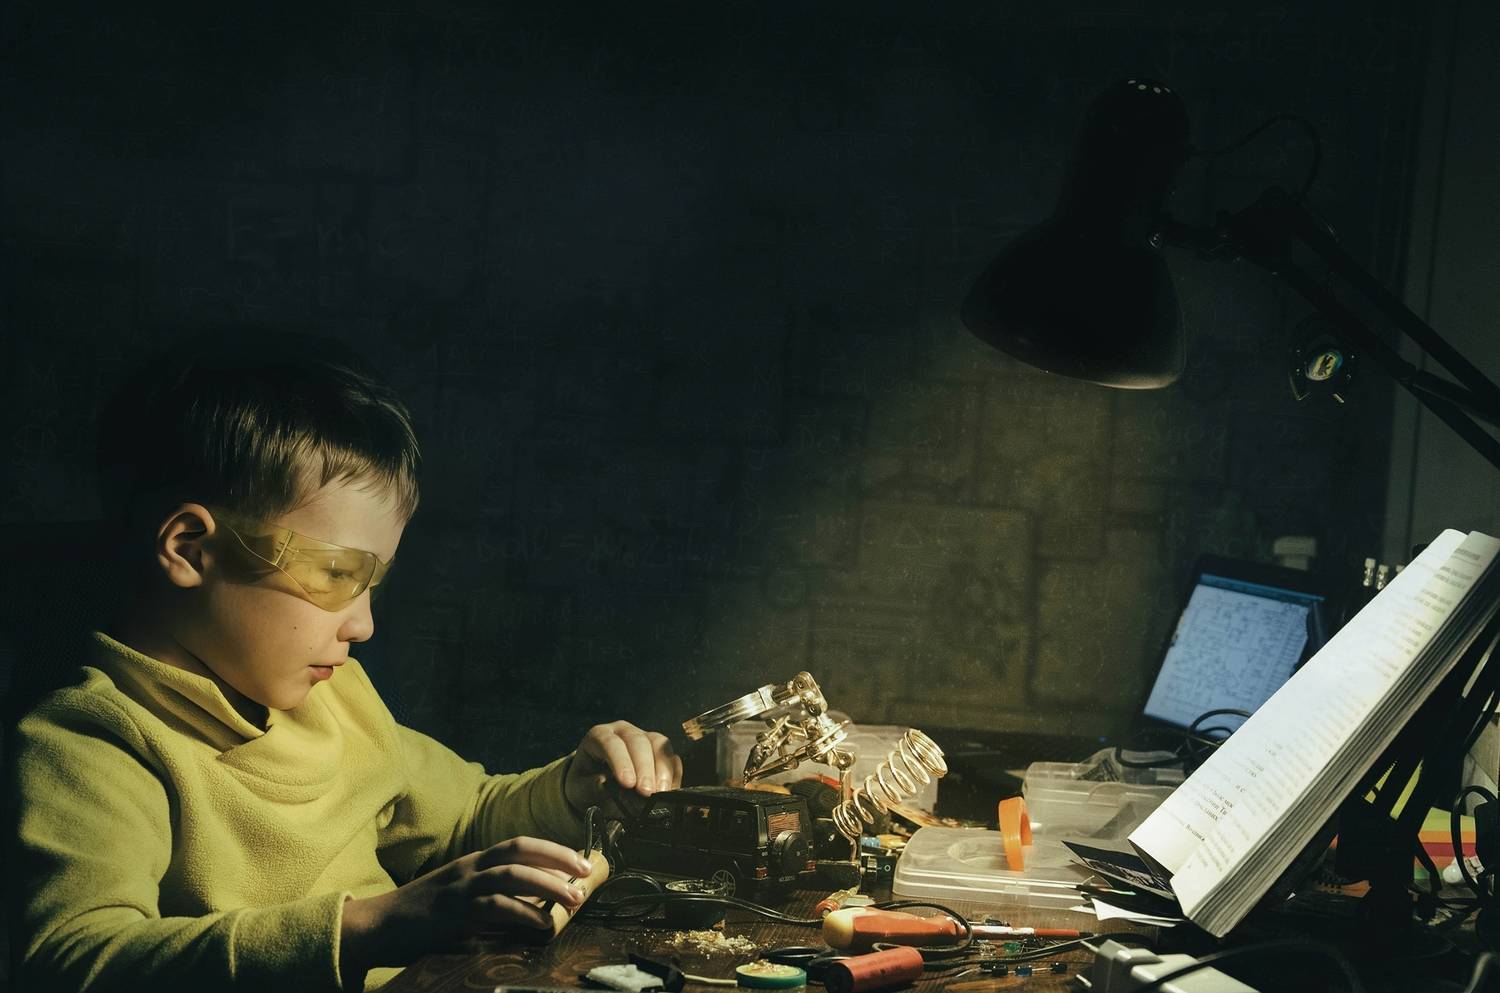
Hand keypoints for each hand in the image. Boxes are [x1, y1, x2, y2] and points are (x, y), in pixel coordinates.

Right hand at [339, 837, 588, 979]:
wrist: (379, 926)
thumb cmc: (426, 913)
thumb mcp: (461, 893)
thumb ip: (496, 894)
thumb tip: (542, 904)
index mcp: (473, 862)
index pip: (518, 844)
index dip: (552, 849)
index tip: (581, 860)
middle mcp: (467, 870)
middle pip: (518, 854)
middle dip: (556, 862)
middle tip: (584, 879)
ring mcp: (459, 892)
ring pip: (509, 878)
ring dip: (545, 887)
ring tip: (570, 902)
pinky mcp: (452, 918)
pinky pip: (493, 910)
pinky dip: (521, 915)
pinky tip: (539, 925)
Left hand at [564, 720, 682, 813]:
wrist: (596, 785)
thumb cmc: (586, 782)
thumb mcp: (579, 787)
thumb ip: (590, 786)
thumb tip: (604, 783)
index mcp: (600, 735)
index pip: (611, 743)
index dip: (621, 762)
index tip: (627, 783)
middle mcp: (624, 732)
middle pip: (638, 742)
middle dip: (644, 768)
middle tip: (646, 792)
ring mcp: (644, 738)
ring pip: (659, 745)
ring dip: (662, 770)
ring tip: (660, 793)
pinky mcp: (660, 752)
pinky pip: (672, 758)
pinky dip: (672, 775)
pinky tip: (668, 792)